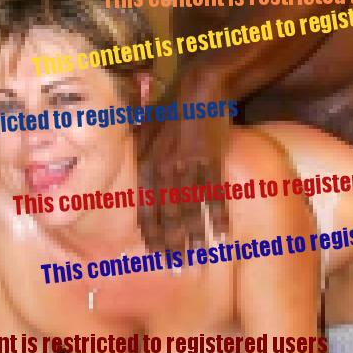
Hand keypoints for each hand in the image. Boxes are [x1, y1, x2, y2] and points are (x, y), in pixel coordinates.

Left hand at [136, 76, 231, 252]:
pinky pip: (214, 194)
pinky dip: (217, 216)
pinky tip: (221, 234)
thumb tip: (132, 179)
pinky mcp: (211, 159)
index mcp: (147, 162)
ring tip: (197, 256)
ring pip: (189, 208)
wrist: (199, 85)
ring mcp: (188, 165)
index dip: (151, 232)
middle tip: (176, 266)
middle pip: (167, 213)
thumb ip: (140, 157)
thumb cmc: (171, 107)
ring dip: (193, 235)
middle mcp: (164, 167)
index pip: (146, 206)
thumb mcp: (145, 129)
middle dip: (171, 241)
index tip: (156, 253)